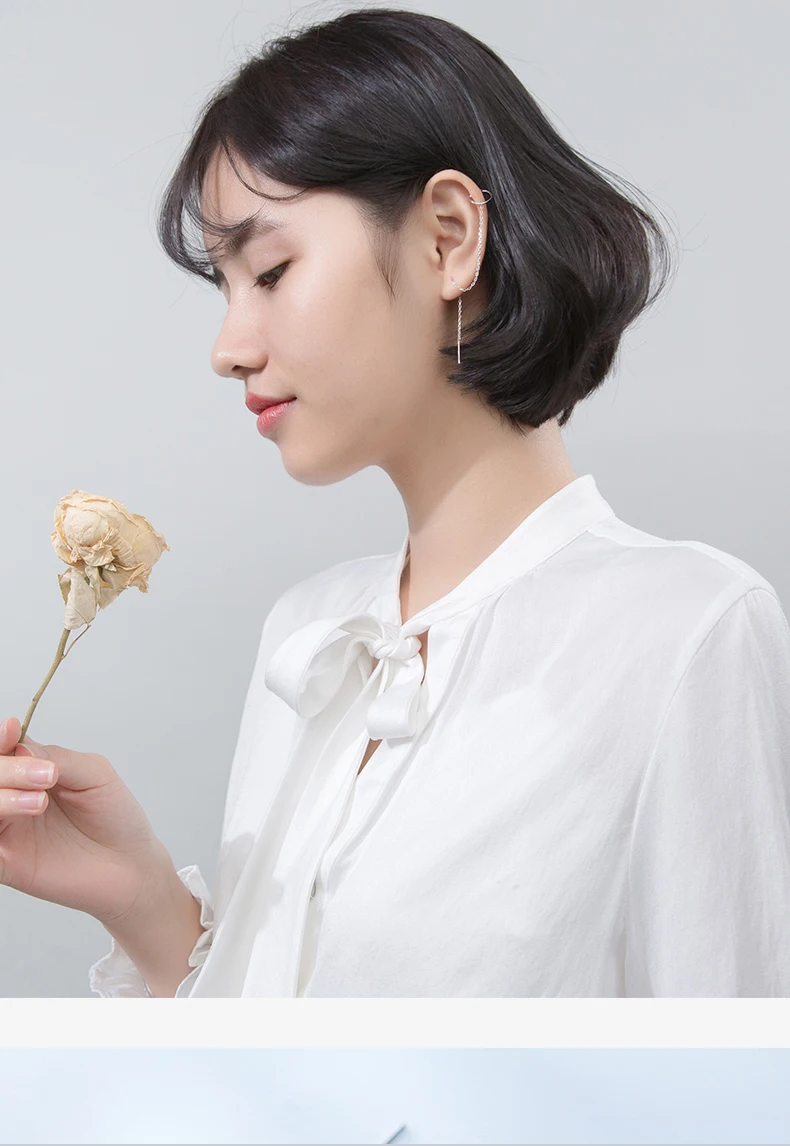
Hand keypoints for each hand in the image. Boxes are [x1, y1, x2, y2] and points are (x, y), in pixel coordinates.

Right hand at [0, 715, 173, 925]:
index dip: (1, 738)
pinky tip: (21, 811)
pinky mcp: (5, 862)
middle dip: (7, 768)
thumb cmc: (115, 817)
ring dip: (2, 795)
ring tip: (40, 801)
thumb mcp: (94, 774)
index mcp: (32, 770)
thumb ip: (59, 757)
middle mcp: (14, 796)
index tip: (11, 729)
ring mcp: (7, 829)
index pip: (4, 748)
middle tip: (46, 775)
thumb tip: (21, 747)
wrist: (131, 864)